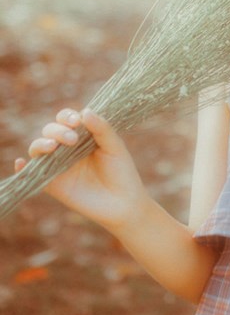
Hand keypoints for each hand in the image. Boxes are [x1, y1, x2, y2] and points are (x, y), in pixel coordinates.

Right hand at [16, 108, 145, 231]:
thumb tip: (84, 111)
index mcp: (83, 135)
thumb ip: (101, 128)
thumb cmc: (121, 171)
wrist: (123, 203)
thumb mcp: (115, 146)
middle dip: (57, 131)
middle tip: (72, 140)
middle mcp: (67, 148)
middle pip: (50, 130)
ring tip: (53, 147)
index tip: (77, 121)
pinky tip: (20, 163)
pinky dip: (22, 168)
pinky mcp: (53, 184)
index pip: (66, 119)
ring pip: (38, 148)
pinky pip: (33, 175)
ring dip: (41, 144)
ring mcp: (59, 166)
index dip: (67, 116)